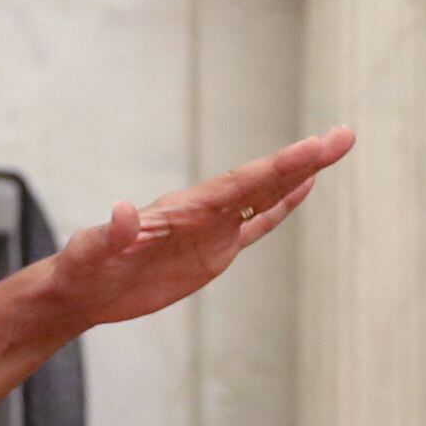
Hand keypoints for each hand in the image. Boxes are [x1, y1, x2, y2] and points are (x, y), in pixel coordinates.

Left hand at [41, 129, 352, 330]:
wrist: (80, 290)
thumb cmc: (81, 272)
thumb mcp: (90, 256)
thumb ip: (109, 235)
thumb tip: (120, 211)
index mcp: (183, 210)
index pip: (241, 184)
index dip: (280, 167)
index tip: (316, 148)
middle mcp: (203, 212)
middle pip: (263, 182)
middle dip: (304, 160)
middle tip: (345, 135)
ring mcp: (210, 230)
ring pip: (265, 197)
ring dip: (300, 175)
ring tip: (335, 149)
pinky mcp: (211, 252)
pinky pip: (254, 225)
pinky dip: (281, 208)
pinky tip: (304, 190)